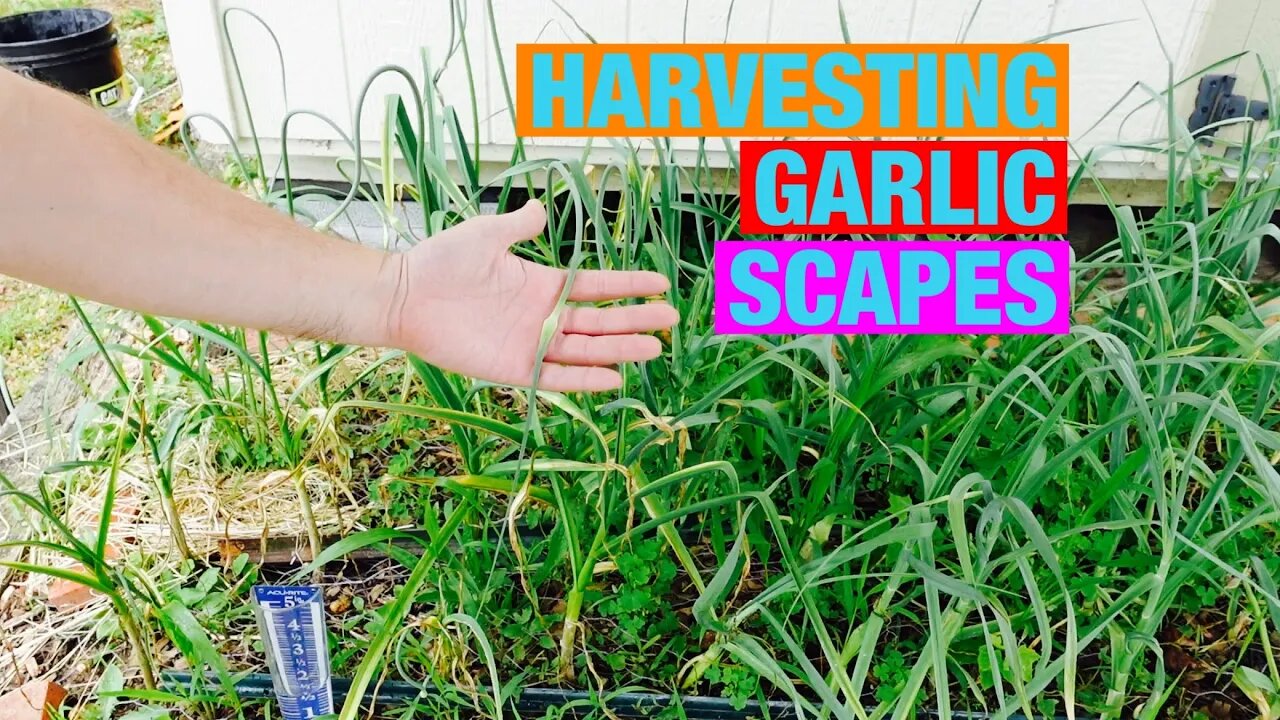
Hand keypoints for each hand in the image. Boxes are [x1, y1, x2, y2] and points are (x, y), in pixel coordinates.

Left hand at [380, 200, 677, 391]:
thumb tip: (540, 209)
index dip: (628, 287)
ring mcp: (529, 344)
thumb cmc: (440, 263)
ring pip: (585, 350)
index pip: (596, 287)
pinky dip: (583, 379)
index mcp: (542, 285)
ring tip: (654, 350)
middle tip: (671, 322)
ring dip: (619, 351)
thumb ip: (517, 226)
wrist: (403, 296)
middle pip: (600, 321)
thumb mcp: (485, 235)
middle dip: (636, 321)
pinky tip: (612, 378)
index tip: (660, 285)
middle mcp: (542, 317)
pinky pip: (554, 378)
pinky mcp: (512, 369)